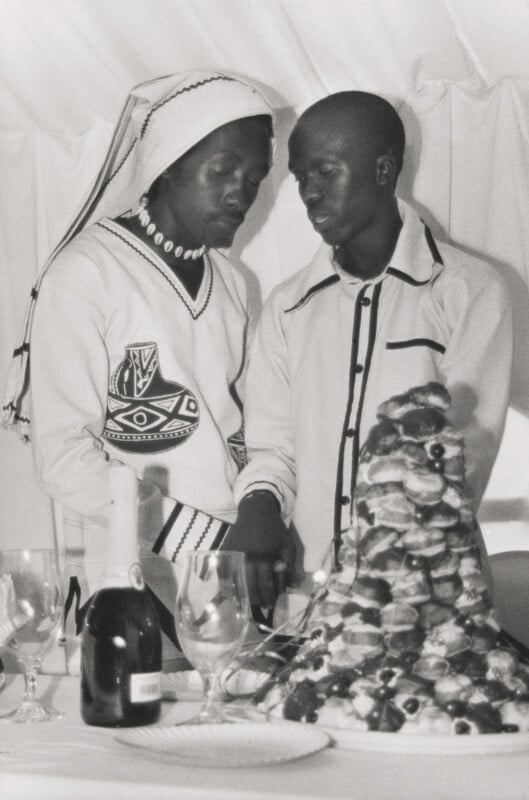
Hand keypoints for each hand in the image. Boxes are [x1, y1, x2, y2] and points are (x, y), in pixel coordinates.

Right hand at [222, 491, 293, 606]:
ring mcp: (234, 555)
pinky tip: (231, 592)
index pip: (265, 585)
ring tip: (247, 602)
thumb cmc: (274, 529)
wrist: (256, 510)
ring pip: (235, 583)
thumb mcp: (288, 544)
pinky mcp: (225, 551)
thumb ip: (290, 566)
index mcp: (265, 557)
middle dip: (257, 599)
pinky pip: (222, 573)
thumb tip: (291, 586)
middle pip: (250, 587)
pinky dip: (225, 584)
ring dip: (241, 596)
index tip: (272, 603)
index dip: (269, 597)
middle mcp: (248, 558)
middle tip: (261, 605)